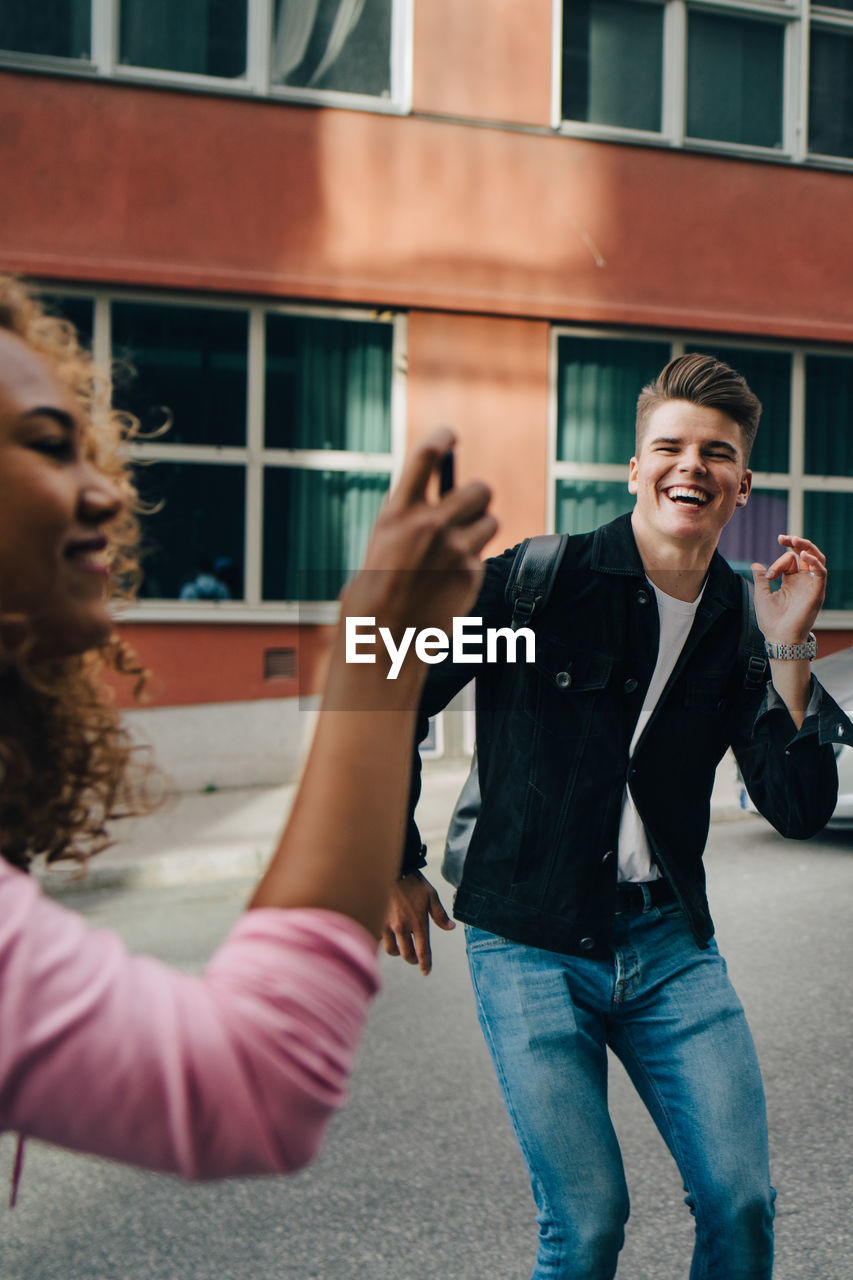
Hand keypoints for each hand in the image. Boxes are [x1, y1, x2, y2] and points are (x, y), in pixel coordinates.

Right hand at [341, 428, 496, 657]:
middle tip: (468, 511)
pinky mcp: (470, 574)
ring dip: (479, 532)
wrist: (381, 640)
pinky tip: (448, 585)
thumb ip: (408, 520)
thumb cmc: (373, 595)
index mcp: (397, 513)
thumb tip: (437, 499)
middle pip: (479, 489)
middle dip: (477, 498)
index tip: (451, 435)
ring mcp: (454, 549)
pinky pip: (481, 558)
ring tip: (457, 552)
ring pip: (490, 521)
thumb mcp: (381, 545)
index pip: (426, 455)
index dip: (443, 437)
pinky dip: (470, 568)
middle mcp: (429, 524)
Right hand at [382, 872, 454, 975]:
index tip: (426, 971)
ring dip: (398, 952)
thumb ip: (440, 914)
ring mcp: (388, 925)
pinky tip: (389, 938)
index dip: (425, 964)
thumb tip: (450, 928)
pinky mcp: (377, 921)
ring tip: (402, 948)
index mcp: (418, 922)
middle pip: (407, 955)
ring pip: (392, 950)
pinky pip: (381, 940)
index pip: (423, 951)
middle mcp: (402, 927)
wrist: (392, 870)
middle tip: (414, 958)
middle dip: (412, 960)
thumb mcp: (431, 896)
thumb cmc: (413, 883)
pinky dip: (386, 942)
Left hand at [751, 534, 826, 644]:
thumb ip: (761, 579)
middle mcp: (803, 581)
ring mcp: (811, 586)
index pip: (790, 560)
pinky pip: (822, 573)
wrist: (779, 637)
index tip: (768, 575)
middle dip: (796, 543)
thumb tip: (755, 564)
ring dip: (807, 547)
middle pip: (805, 555)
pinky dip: (815, 562)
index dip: (778, 562)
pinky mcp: (817, 592)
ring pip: (816, 559)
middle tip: (783, 537)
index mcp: (791, 581)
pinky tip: (803, 556)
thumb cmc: (771, 620)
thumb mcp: (761, 595)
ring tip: (794, 540)